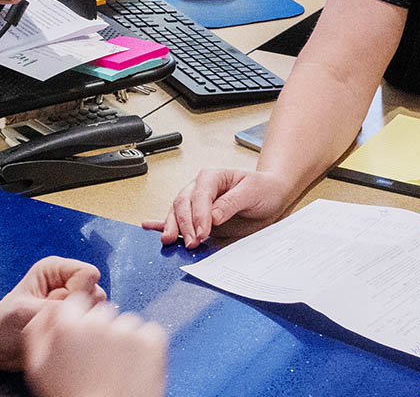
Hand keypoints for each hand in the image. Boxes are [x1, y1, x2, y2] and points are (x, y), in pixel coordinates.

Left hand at [0, 256, 105, 370]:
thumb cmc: (1, 324)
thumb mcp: (24, 311)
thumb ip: (55, 306)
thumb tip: (86, 307)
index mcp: (54, 269)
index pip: (88, 274)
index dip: (75, 293)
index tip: (51, 306)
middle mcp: (67, 282)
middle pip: (96, 292)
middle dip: (77, 311)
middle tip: (49, 320)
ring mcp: (73, 302)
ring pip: (97, 311)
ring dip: (77, 325)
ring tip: (51, 330)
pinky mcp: (75, 320)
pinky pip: (91, 327)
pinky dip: (77, 336)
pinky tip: (58, 339)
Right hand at [24, 293, 166, 396]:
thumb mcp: (38, 370)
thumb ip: (37, 332)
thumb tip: (46, 309)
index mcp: (68, 325)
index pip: (78, 301)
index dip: (80, 321)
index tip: (83, 341)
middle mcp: (98, 322)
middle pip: (103, 312)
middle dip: (102, 330)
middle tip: (98, 361)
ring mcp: (128, 330)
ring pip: (127, 322)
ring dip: (124, 339)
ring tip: (116, 369)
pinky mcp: (153, 340)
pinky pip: (150, 332)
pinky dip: (145, 347)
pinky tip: (133, 368)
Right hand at [140, 167, 295, 247]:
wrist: (269, 197)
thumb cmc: (263, 189)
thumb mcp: (252, 192)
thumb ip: (231, 203)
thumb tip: (213, 216)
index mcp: (212, 177)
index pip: (199, 195)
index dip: (199, 214)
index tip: (204, 231)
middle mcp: (200, 189)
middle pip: (183, 204)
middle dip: (185, 224)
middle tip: (192, 242)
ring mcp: (196, 204)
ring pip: (176, 213)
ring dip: (173, 227)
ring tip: (170, 241)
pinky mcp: (197, 218)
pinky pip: (177, 219)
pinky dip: (162, 223)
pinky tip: (149, 227)